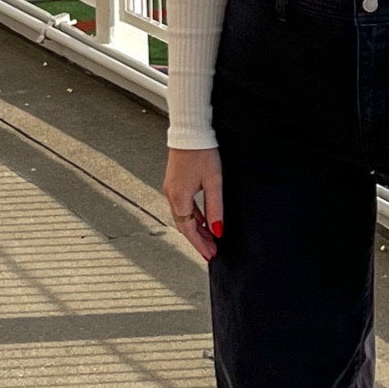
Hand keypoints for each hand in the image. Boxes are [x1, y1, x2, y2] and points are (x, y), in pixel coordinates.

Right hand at [163, 147, 222, 261]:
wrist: (190, 132)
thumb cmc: (202, 152)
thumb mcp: (214, 182)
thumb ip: (215, 208)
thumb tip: (217, 230)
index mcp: (179, 197)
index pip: (189, 229)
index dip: (199, 244)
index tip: (209, 255)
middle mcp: (171, 195)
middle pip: (184, 225)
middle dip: (198, 240)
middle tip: (211, 251)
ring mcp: (171, 189)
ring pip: (183, 217)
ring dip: (196, 229)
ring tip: (209, 239)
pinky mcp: (175, 183)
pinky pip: (183, 206)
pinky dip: (193, 217)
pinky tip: (203, 220)